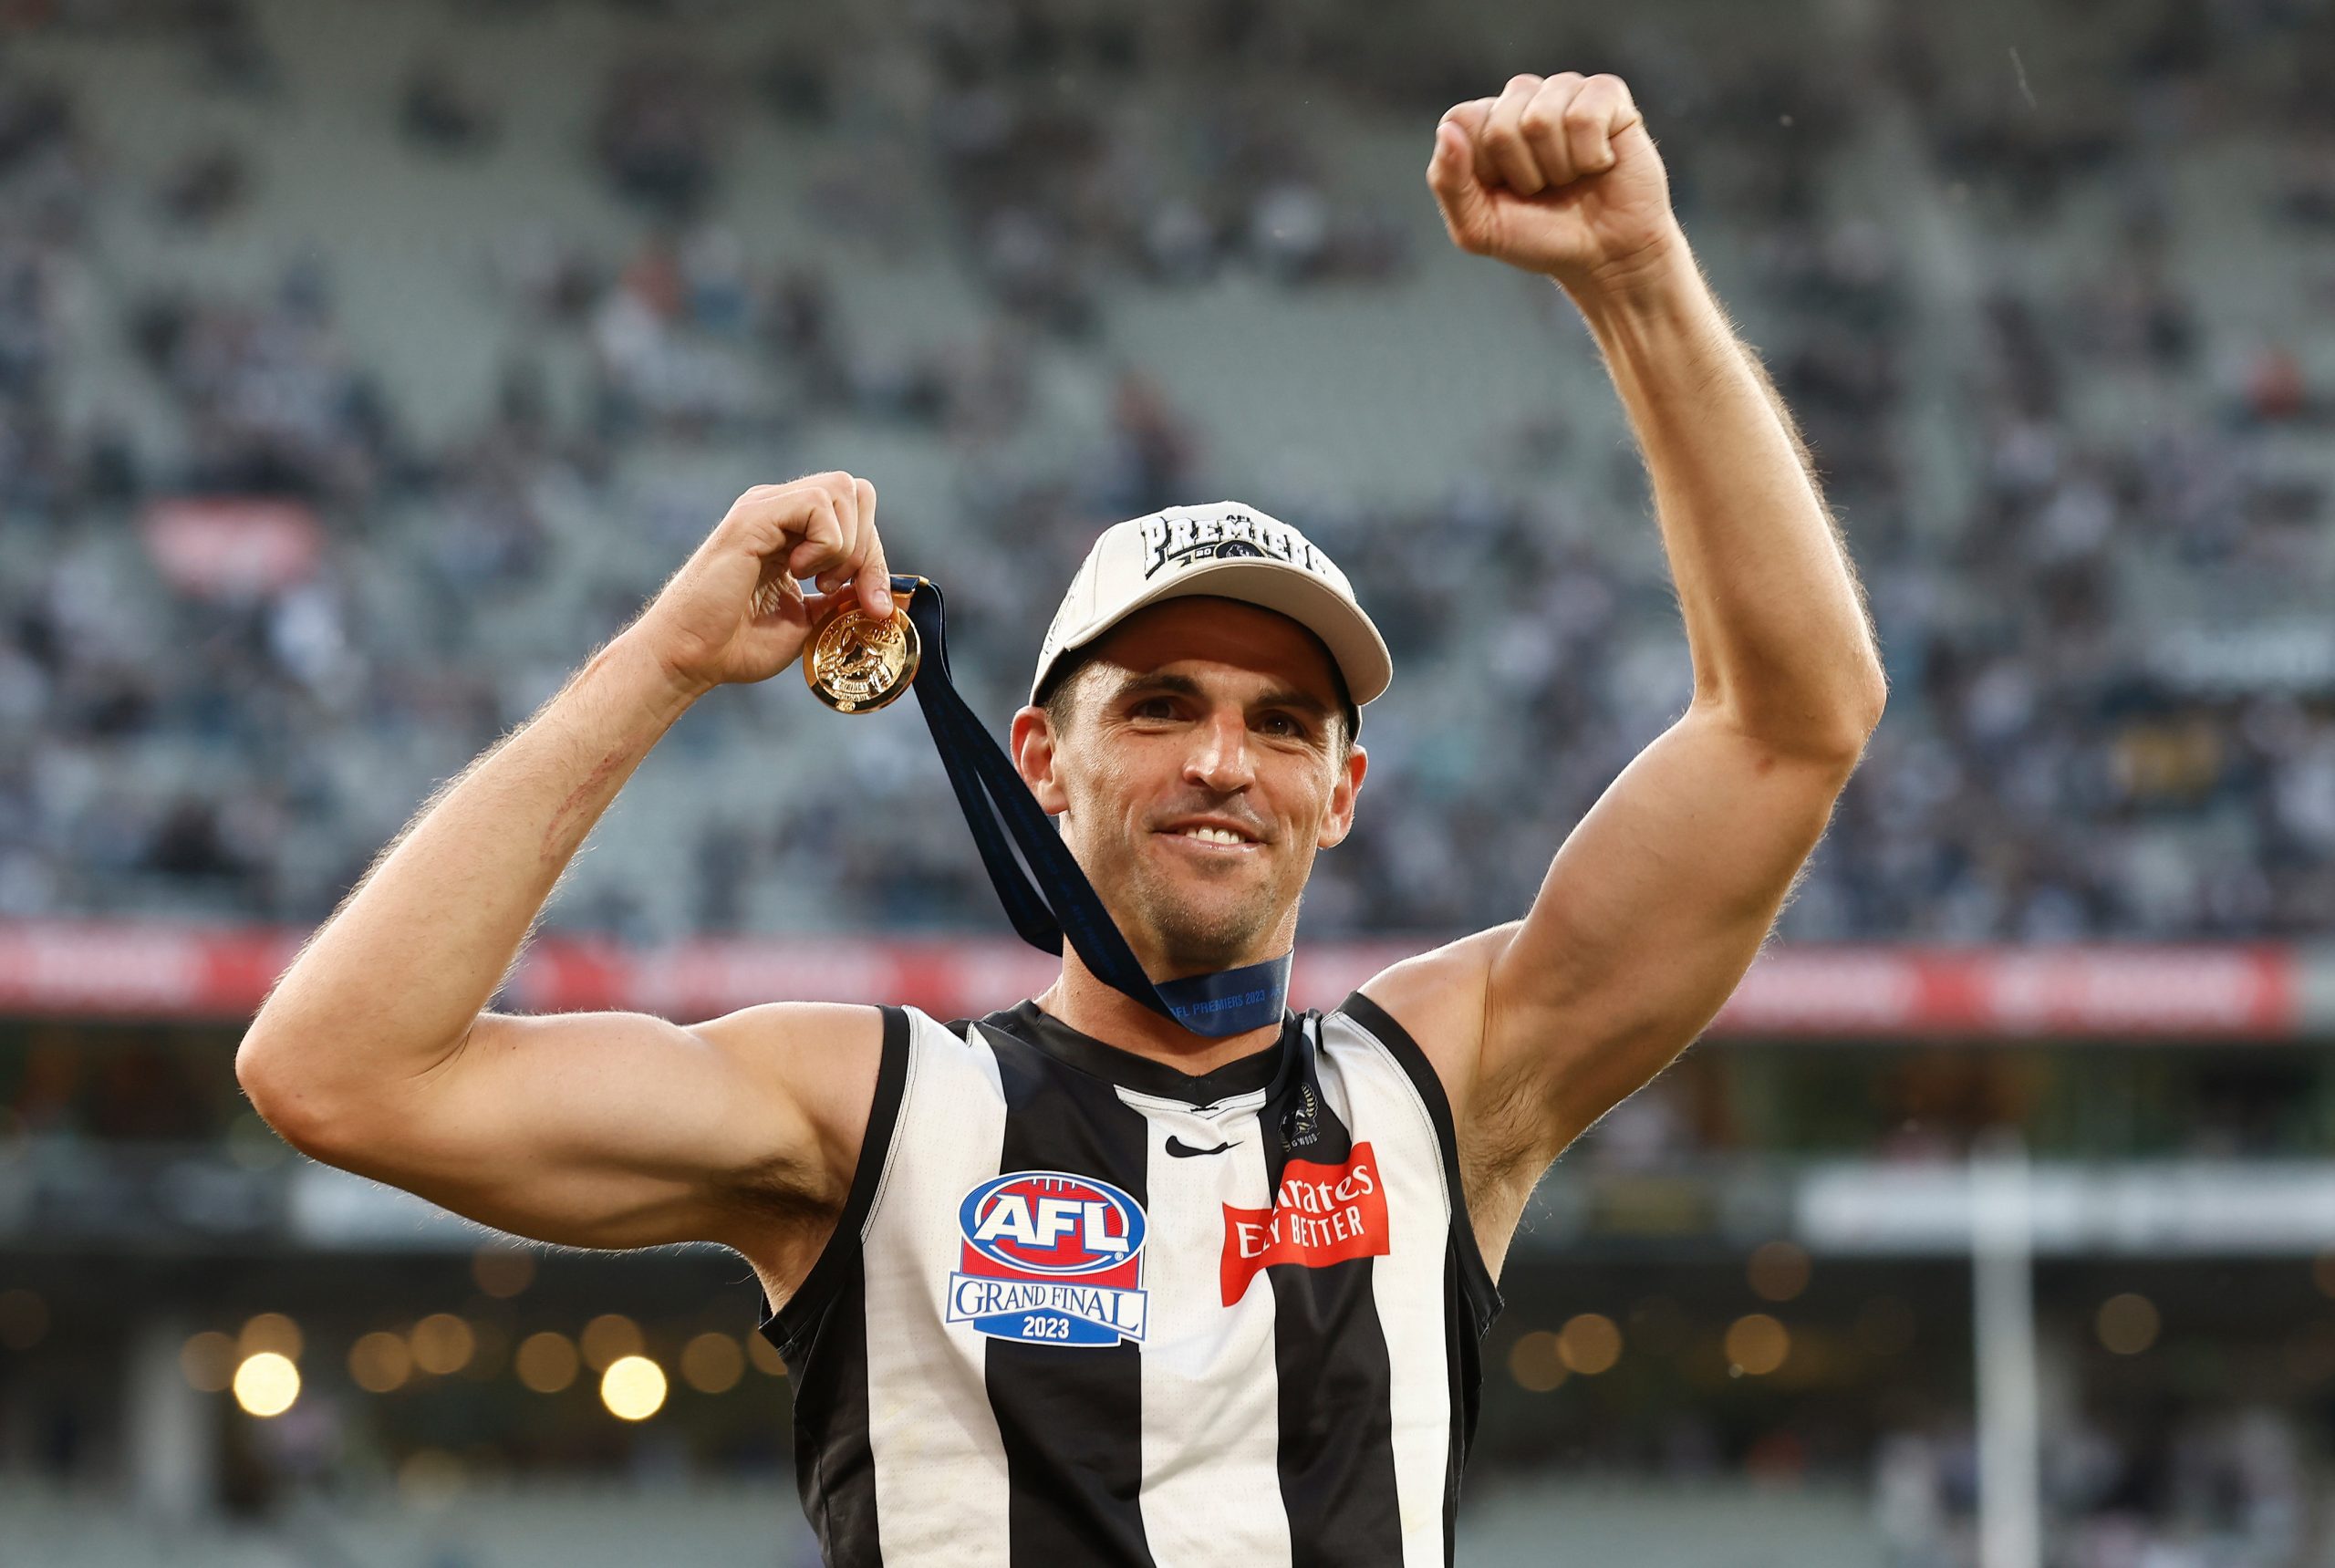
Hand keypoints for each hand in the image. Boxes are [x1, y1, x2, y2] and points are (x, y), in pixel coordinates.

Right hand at [629, 471, 890, 693]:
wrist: (691, 657)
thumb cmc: (736, 644)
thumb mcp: (807, 620)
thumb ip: (841, 599)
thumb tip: (880, 594)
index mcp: (791, 530)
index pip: (857, 515)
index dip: (875, 558)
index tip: (871, 606)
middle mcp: (778, 509)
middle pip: (855, 490)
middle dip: (867, 546)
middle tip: (840, 590)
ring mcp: (765, 507)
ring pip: (841, 488)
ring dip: (846, 545)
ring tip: (816, 582)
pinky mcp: (753, 516)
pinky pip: (817, 504)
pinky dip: (826, 544)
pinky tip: (797, 572)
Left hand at [1426, 73, 1681, 294]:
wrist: (1605, 257)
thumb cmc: (1539, 238)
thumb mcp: (1478, 228)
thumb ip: (1448, 182)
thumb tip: (1448, 130)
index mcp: (1485, 122)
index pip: (1463, 120)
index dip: (1484, 167)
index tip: (1505, 191)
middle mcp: (1522, 98)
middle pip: (1501, 124)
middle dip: (1523, 173)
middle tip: (1544, 189)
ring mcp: (1565, 91)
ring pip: (1541, 118)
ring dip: (1558, 167)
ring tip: (1571, 178)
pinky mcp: (1607, 94)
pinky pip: (1585, 115)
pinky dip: (1590, 155)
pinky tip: (1599, 164)